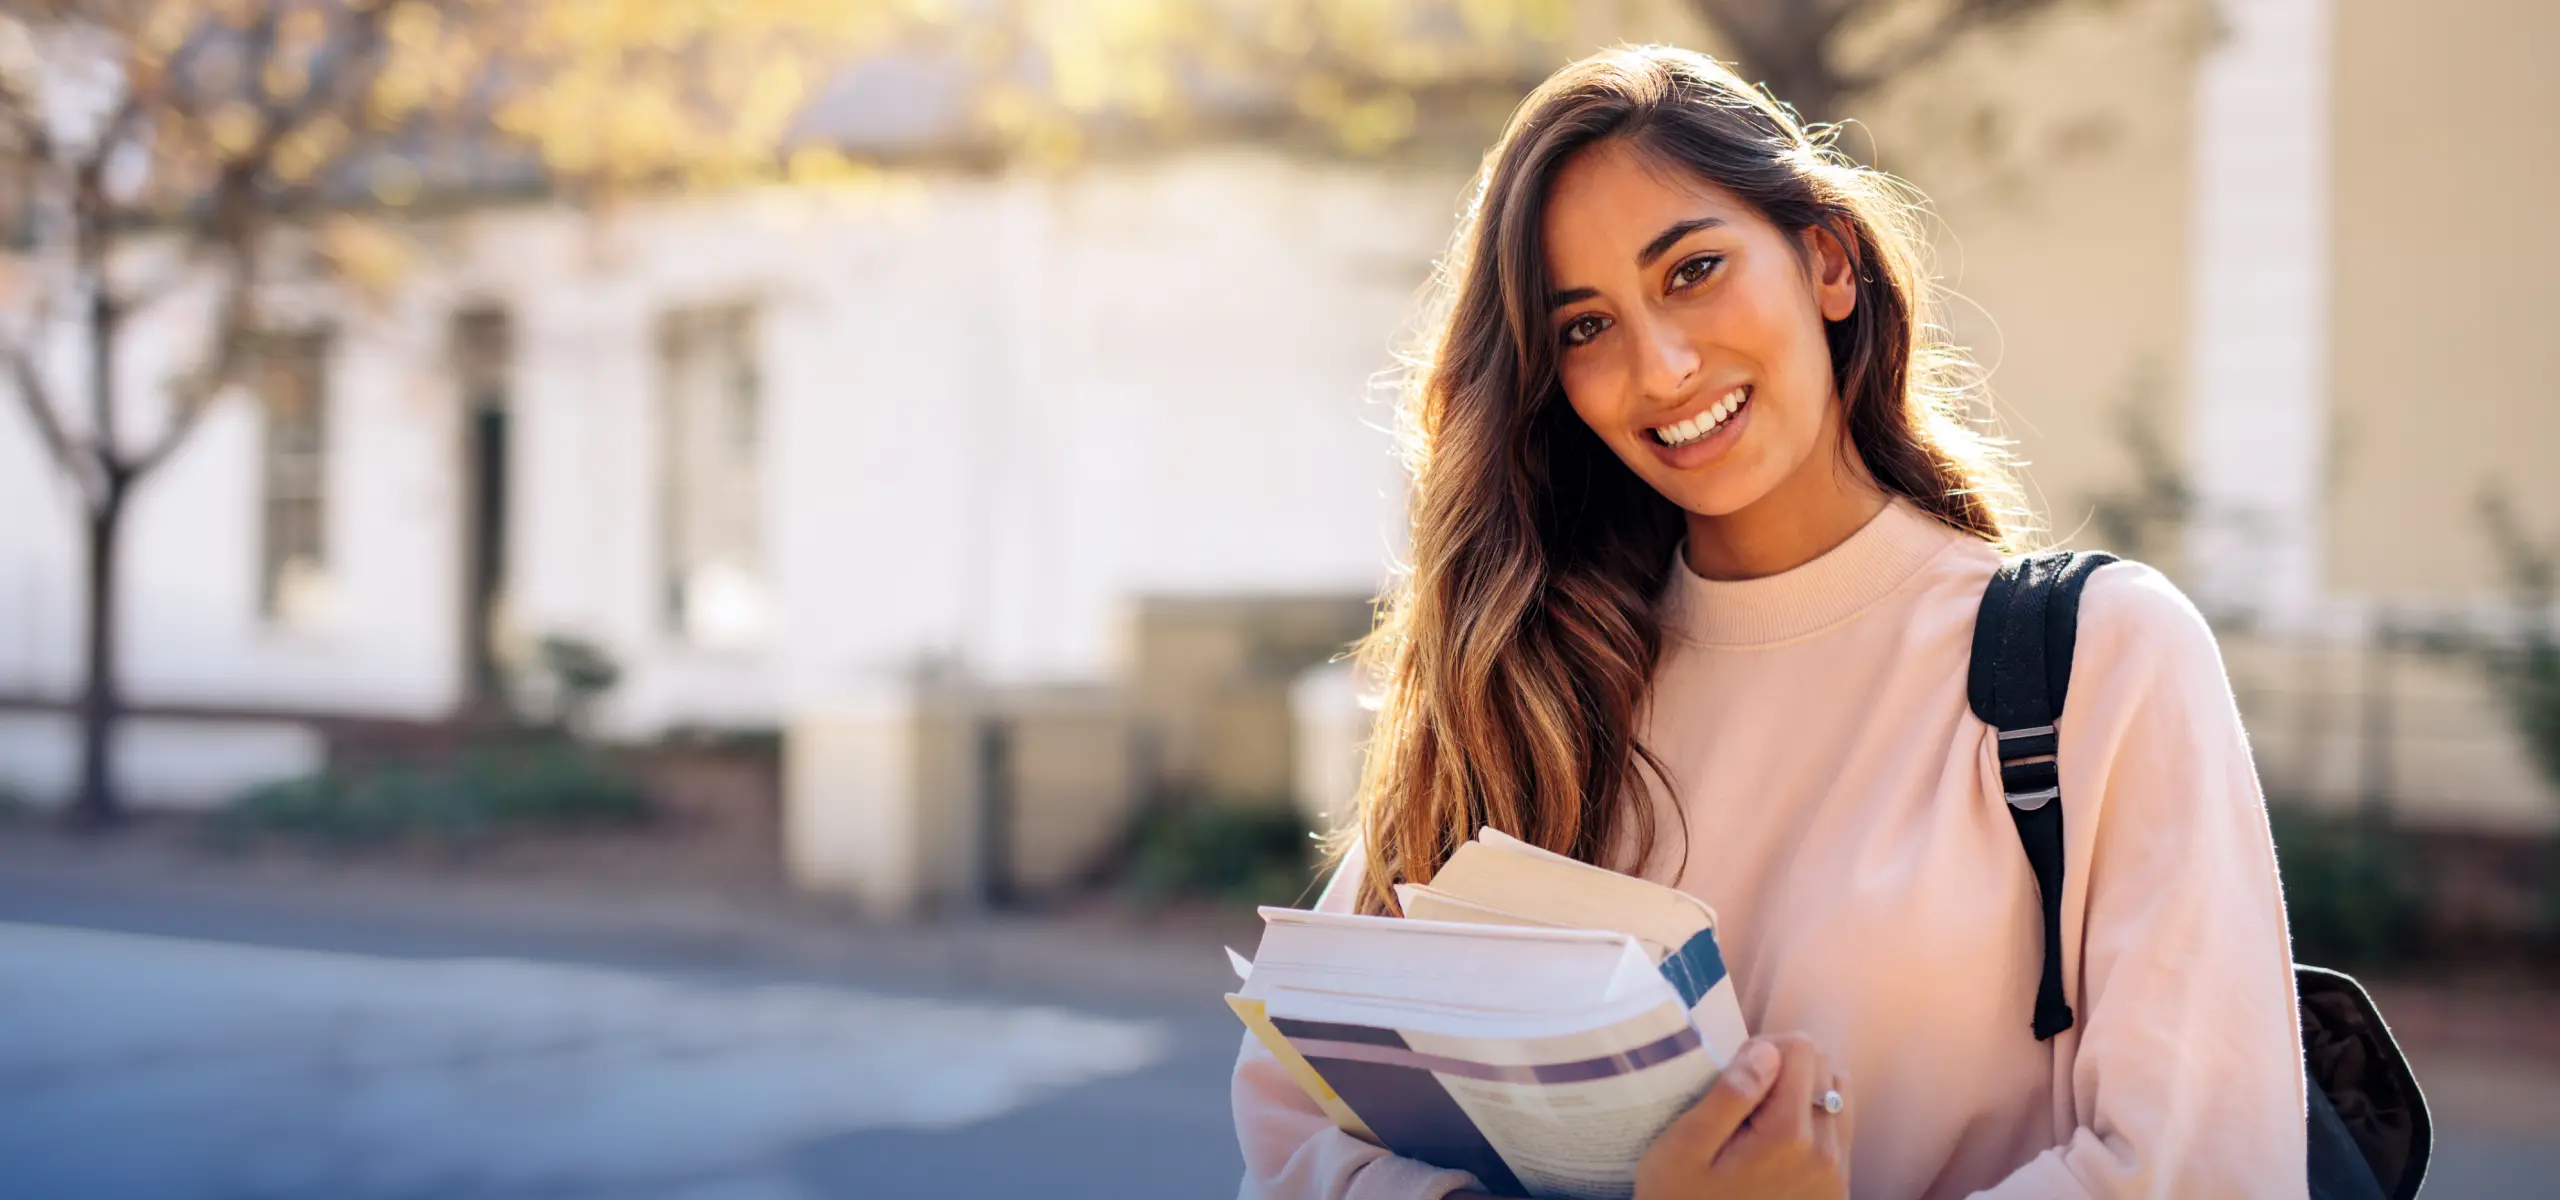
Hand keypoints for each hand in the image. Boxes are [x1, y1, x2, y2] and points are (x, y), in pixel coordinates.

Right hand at [1633, 1033, 1851, 1199]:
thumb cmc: (1679, 1197)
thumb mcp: (1685, 1146)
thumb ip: (1730, 1095)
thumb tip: (1769, 1052)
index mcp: (1789, 1136)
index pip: (1803, 1049)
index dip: (1764, 1050)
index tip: (1735, 1076)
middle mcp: (1826, 1155)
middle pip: (1825, 1068)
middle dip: (1784, 1070)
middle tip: (1743, 1101)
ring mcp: (1837, 1176)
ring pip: (1838, 1095)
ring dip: (1802, 1094)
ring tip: (1760, 1120)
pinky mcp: (1837, 1190)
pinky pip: (1839, 1130)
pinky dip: (1812, 1122)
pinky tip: (1776, 1144)